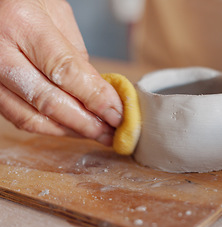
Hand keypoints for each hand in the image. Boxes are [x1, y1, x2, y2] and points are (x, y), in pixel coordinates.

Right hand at [0, 0, 122, 144]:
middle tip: (111, 131)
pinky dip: (49, 128)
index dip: (95, 97)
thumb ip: (76, 56)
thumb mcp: (58, 15)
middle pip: (47, 101)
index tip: (117, 112)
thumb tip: (98, 94)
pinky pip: (18, 118)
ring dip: (69, 131)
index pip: (65, 71)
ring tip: (97, 133)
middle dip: (85, 122)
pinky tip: (72, 128)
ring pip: (30, 117)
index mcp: (23, 24)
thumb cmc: (27, 3)